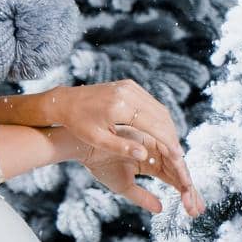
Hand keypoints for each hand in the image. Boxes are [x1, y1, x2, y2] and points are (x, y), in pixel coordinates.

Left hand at [52, 80, 193, 177]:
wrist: (64, 101)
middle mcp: (127, 93)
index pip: (153, 125)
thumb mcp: (96, 139)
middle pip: (160, 115)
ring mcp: (129, 86)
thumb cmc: (77, 123)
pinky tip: (160, 131)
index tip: (177, 156)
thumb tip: (144, 155)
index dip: (168, 141)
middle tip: (178, 153)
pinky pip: (150, 102)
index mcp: (119, 107)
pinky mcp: (129, 85)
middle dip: (171, 135)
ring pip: (158, 108)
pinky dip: (158, 117)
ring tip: (171, 145)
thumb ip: (120, 147)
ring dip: (167, 126)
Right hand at [72, 124, 204, 217]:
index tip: (193, 212)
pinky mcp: (152, 138)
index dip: (185, 195)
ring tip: (191, 201)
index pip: (174, 180)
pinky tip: (184, 183)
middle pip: (180, 174)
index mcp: (152, 164)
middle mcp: (158, 154)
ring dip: (186, 184)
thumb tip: (161, 209)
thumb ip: (142, 197)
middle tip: (197, 211)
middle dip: (190, 193)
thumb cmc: (99, 164)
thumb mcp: (124, 186)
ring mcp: (156, 145)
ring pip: (178, 166)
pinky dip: (177, 168)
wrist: (84, 148)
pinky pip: (169, 154)